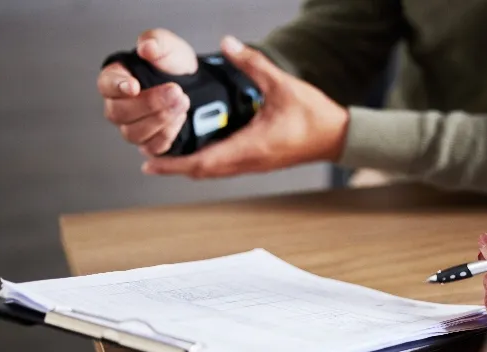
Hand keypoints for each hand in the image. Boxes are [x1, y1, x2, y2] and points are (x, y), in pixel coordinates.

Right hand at [97, 29, 195, 155]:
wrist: (197, 87)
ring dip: (161, 119)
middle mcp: (119, 106)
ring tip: (182, 102)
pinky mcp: (149, 143)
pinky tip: (181, 118)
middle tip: (175, 91)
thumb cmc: (173, 66)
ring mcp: (132, 127)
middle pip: (119, 113)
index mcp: (116, 79)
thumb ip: (156, 42)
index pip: (106, 85)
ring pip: (134, 133)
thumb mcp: (169, 47)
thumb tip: (147, 47)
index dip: (117, 86)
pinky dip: (167, 133)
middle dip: (149, 103)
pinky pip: (152, 146)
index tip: (134, 86)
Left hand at [141, 36, 348, 178]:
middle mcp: (249, 162)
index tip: (151, 162)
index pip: (203, 163)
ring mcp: (254, 165)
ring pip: (214, 172)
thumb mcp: (282, 85)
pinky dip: (207, 163)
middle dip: (175, 168)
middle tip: (150, 159)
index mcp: (250, 147)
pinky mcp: (259, 162)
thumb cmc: (314, 116)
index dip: (174, 165)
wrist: (337, 137)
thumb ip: (253, 64)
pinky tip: (200, 151)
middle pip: (203, 172)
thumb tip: (228, 44)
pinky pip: (226, 167)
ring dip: (190, 167)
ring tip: (168, 157)